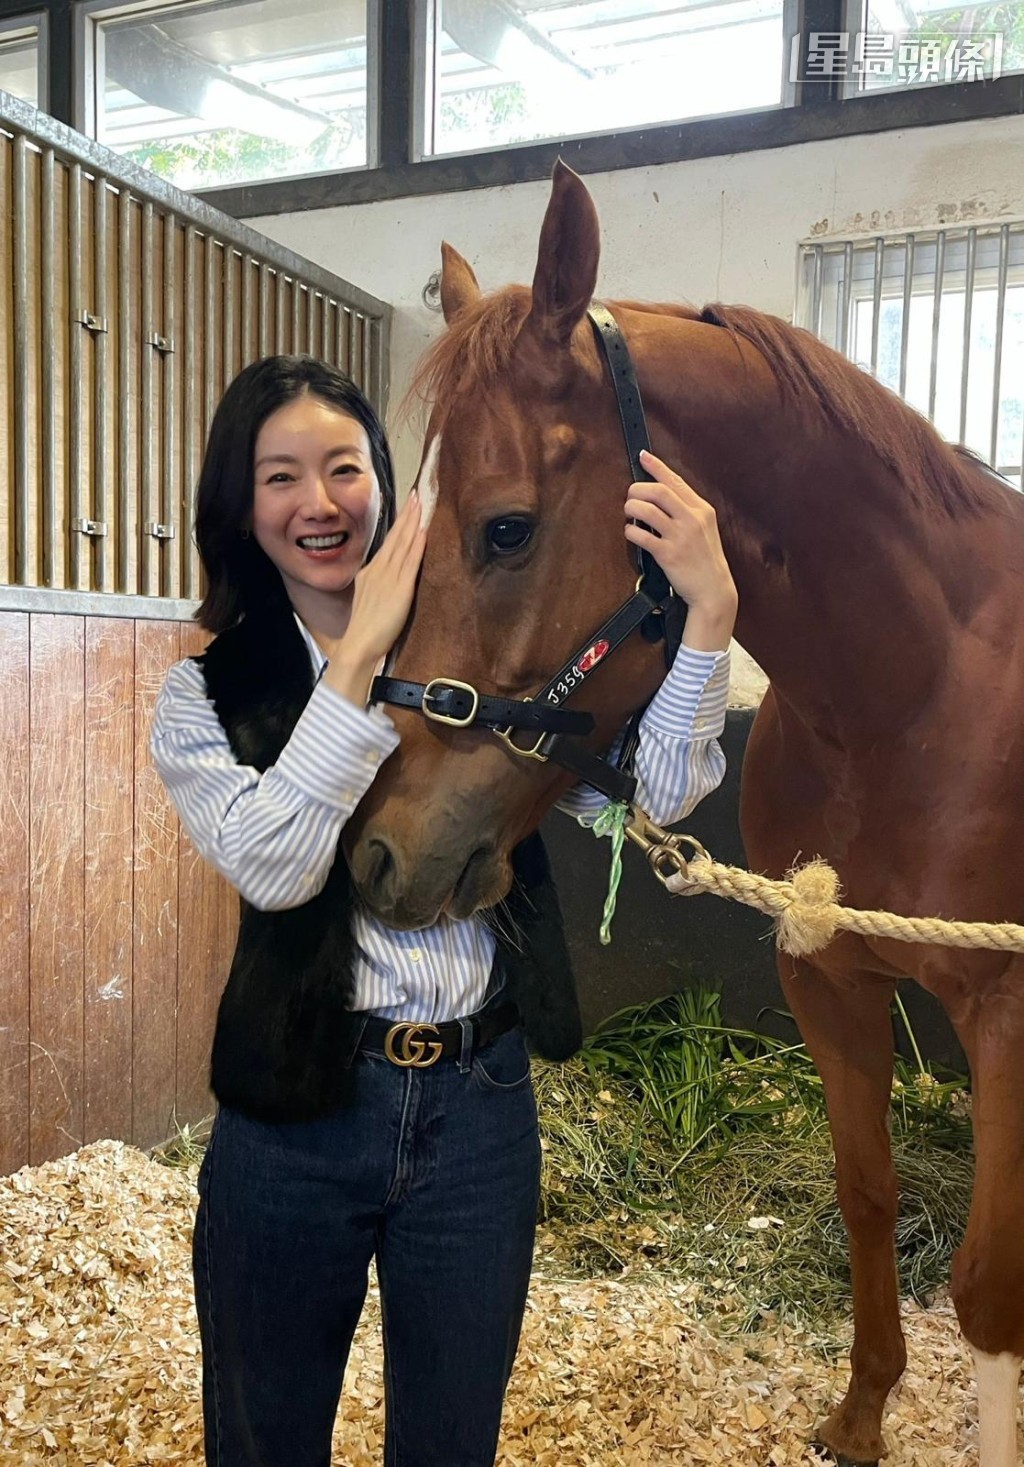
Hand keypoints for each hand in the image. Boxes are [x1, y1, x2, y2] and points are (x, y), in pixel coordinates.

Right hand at [322, 491, 426, 702]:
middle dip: (406, 515)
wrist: (358, 646)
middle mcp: (378, 571)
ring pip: (403, 544)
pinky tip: (423, 530)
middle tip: (416, 494)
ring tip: (421, 504)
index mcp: (370, 574)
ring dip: (412, 522)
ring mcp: (389, 578)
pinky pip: (410, 561)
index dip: (399, 525)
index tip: (407, 508)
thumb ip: (377, 589)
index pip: (388, 543)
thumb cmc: (364, 632)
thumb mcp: (367, 603)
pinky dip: (416, 544)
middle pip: (395, 537)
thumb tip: (385, 584)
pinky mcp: (400, 589)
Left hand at [625, 450, 737, 651]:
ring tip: (629, 513)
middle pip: (659, 491)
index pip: (676, 481)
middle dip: (638, 489)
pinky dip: (631, 531)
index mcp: (702, 510)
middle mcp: (692, 519)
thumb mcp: (705, 529)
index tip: (643, 456)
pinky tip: (631, 532)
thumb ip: (687, 511)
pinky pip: (642, 536)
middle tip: (630, 496)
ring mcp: (680, 537)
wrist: (713, 590)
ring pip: (647, 510)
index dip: (657, 466)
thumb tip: (662, 495)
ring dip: (632, 508)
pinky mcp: (668, 554)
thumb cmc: (706, 560)